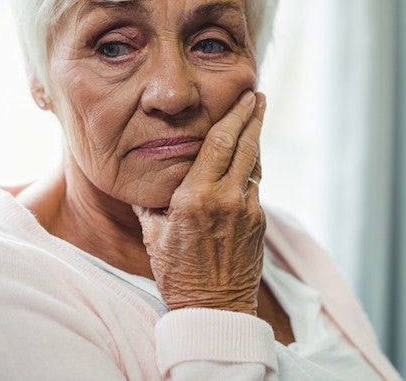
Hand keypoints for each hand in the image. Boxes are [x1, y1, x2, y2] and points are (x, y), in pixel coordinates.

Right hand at [132, 90, 266, 314]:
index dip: (234, 116)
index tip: (245, 98)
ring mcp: (247, 210)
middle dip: (253, 117)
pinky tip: (250, 156)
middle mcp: (226, 198)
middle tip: (259, 95)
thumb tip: (146, 177)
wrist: (213, 310)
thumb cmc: (177, 274)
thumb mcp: (153, 234)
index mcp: (194, 197)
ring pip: (254, 163)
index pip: (218, 143)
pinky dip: (253, 166)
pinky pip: (256, 185)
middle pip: (244, 146)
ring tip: (258, 117)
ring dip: (256, 139)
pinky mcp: (259, 223)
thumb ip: (152, 202)